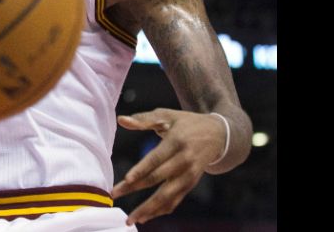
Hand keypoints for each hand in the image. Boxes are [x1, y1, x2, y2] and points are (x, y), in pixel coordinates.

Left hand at [111, 108, 225, 224]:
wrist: (218, 135)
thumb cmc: (186, 123)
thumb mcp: (167, 115)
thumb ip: (143, 119)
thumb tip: (121, 120)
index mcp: (176, 142)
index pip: (156, 158)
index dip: (142, 169)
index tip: (127, 179)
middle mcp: (184, 160)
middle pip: (158, 178)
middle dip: (134, 188)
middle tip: (114, 194)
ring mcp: (189, 175)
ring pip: (168, 195)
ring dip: (149, 208)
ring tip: (131, 218)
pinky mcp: (191, 184)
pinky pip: (175, 200)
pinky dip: (161, 210)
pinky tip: (145, 216)